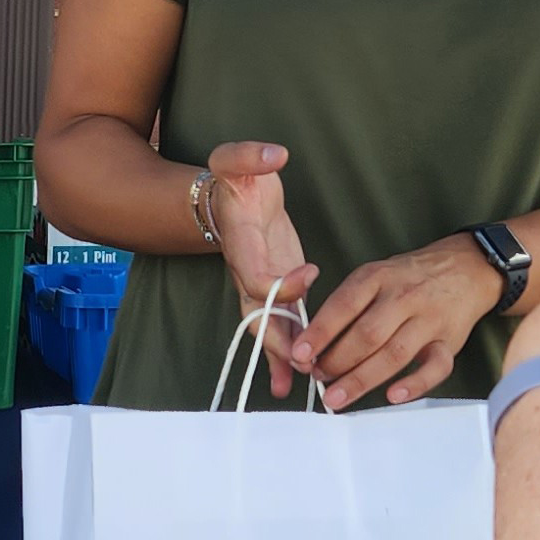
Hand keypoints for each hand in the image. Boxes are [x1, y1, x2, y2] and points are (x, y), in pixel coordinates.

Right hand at [204, 142, 315, 399]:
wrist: (230, 195)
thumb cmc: (235, 178)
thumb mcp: (234, 159)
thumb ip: (249, 156)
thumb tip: (275, 155)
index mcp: (240, 245)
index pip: (257, 275)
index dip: (280, 283)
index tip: (310, 273)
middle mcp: (246, 271)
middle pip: (258, 315)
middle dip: (279, 341)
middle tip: (303, 363)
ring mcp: (260, 283)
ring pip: (268, 327)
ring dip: (283, 356)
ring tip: (301, 384)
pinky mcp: (277, 286)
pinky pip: (281, 322)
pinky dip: (287, 350)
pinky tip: (295, 378)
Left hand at [295, 238, 501, 409]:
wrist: (466, 267)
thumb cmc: (411, 277)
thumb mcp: (376, 275)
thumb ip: (348, 304)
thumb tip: (314, 343)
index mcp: (378, 277)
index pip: (343, 305)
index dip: (319, 332)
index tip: (300, 355)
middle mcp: (403, 297)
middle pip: (367, 334)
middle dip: (337, 361)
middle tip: (318, 378)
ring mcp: (428, 320)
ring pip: (394, 353)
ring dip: (362, 379)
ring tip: (338, 397)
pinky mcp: (450, 341)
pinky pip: (435, 367)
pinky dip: (415, 384)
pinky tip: (392, 395)